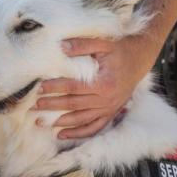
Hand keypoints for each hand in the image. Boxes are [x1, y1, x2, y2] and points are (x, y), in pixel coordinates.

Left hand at [33, 37, 152, 139]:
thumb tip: (61, 47)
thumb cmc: (120, 49)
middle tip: (35, 106)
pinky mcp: (111, 113)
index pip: (73, 87)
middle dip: (52, 106)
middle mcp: (107, 99)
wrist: (140, 59)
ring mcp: (109, 108)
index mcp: (104, 83)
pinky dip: (78, 133)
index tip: (40, 88)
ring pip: (81, 119)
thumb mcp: (103, 43)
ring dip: (60, 122)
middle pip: (74, 105)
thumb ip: (82, 45)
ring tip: (42, 122)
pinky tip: (61, 134)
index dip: (56, 88)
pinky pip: (94, 127)